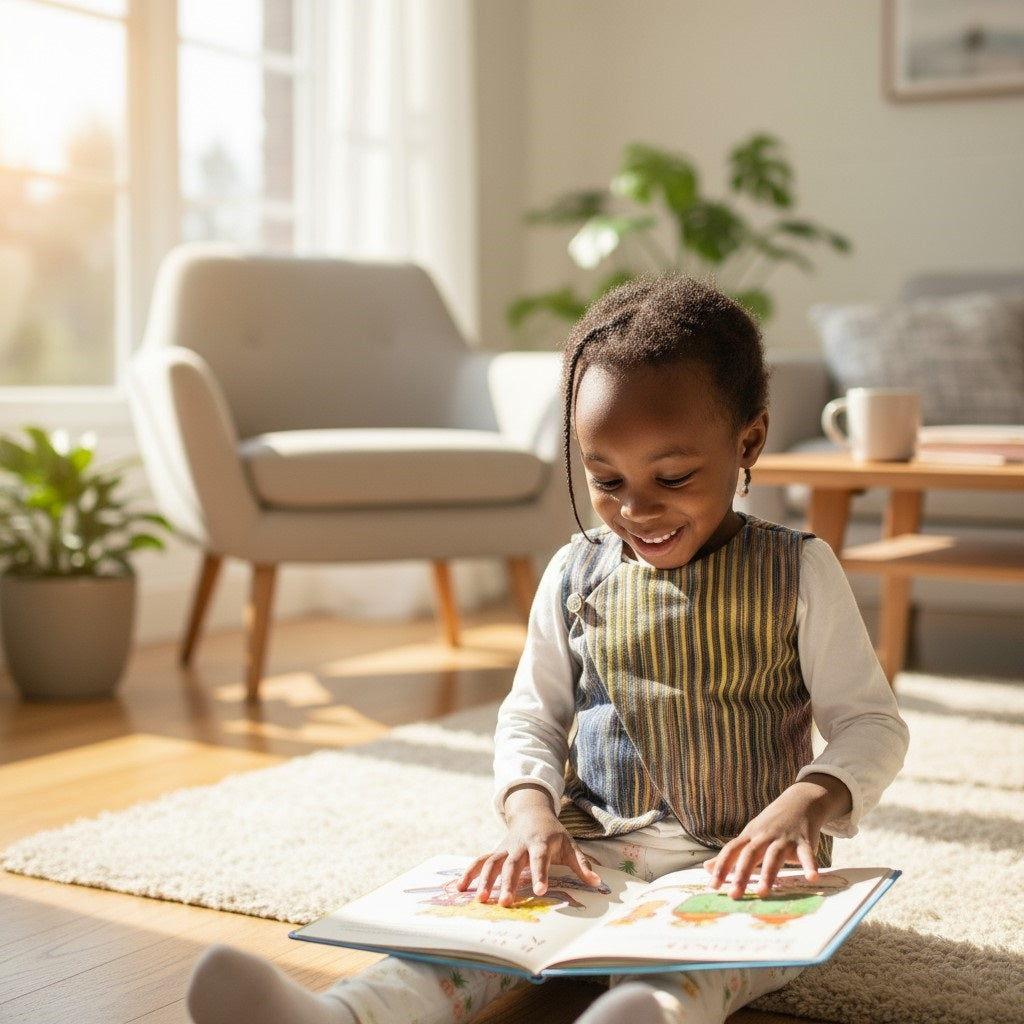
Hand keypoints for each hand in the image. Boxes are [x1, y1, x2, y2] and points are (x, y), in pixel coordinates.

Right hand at [456, 785, 601, 906]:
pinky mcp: (496, 851)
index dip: (539, 873)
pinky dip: (469, 873)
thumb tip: (598, 883)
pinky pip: (480, 861)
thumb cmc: (554, 834)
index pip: (540, 859)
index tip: (539, 890)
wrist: (532, 813)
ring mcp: (505, 848)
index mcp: (541, 843)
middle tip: (506, 903)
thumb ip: (582, 865)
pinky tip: (460, 889)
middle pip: (513, 864)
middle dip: (508, 883)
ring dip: (486, 881)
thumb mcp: (570, 845)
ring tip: (482, 901)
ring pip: (493, 863)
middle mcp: (520, 845)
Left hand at [704, 774, 851, 898]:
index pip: (731, 850)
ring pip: (774, 855)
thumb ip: (730, 854)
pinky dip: (810, 865)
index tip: (712, 886)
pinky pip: (807, 854)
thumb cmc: (770, 825)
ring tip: (763, 892)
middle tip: (734, 895)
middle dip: (741, 874)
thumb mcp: (749, 836)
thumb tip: (706, 868)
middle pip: (750, 854)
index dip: (721, 867)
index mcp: (749, 837)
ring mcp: (784, 838)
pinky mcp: (804, 840)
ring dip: (768, 873)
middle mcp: (764, 836)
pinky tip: (812, 878)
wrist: (799, 801)